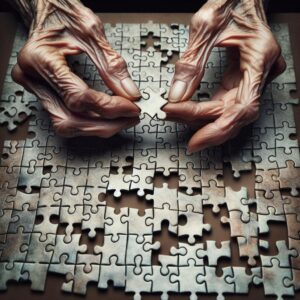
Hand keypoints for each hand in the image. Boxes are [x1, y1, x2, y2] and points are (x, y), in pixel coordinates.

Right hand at [12, 0, 139, 136]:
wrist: (46, 10)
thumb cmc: (64, 15)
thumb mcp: (92, 33)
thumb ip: (112, 65)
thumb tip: (130, 94)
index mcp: (41, 58)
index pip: (78, 97)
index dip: (108, 107)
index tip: (131, 107)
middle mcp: (32, 78)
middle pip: (70, 119)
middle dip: (105, 125)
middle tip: (129, 118)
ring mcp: (34, 88)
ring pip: (66, 125)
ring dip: (97, 128)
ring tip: (121, 120)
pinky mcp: (42, 94)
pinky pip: (65, 118)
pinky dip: (89, 122)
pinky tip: (105, 118)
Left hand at [164, 0, 285, 151]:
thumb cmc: (232, 0)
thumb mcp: (206, 26)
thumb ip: (191, 63)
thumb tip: (176, 96)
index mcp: (260, 57)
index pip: (242, 107)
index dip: (218, 127)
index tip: (193, 138)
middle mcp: (261, 72)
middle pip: (235, 114)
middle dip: (203, 122)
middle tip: (173, 119)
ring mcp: (253, 77)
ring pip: (230, 112)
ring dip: (202, 118)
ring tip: (175, 114)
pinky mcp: (242, 78)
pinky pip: (225, 102)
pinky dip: (205, 109)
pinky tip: (187, 109)